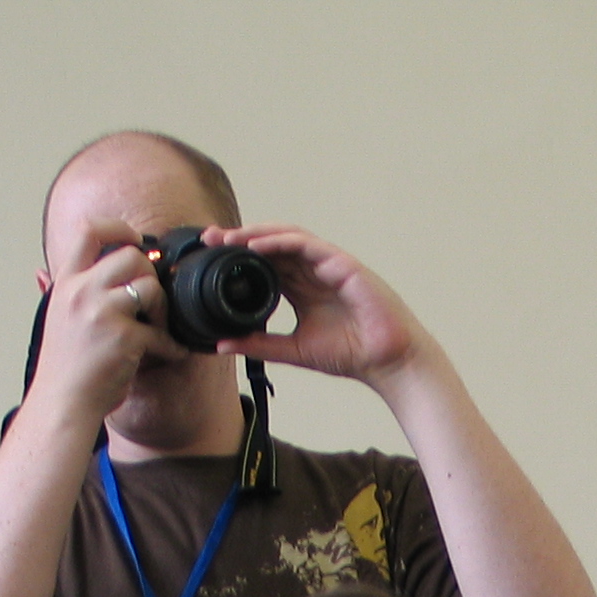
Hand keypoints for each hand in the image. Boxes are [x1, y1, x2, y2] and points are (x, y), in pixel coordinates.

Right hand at [26, 215, 167, 424]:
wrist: (62, 401)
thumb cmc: (63, 366)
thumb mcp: (54, 318)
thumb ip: (59, 293)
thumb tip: (41, 272)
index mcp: (66, 284)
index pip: (89, 231)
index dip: (118, 227)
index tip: (134, 239)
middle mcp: (82, 292)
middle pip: (131, 255)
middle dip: (150, 274)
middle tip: (151, 300)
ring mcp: (103, 313)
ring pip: (150, 287)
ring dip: (163, 308)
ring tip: (158, 327)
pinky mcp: (124, 338)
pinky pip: (162, 332)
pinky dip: (171, 346)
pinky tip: (170, 353)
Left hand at [208, 225, 424, 387]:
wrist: (386, 362)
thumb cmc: (351, 354)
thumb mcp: (294, 350)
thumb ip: (260, 345)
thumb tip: (222, 344)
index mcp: (302, 288)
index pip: (265, 263)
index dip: (238, 256)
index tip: (210, 257)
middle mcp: (313, 272)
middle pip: (271, 245)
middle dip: (240, 239)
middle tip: (210, 238)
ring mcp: (328, 265)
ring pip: (287, 237)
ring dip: (256, 234)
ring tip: (229, 238)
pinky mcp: (342, 264)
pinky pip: (307, 244)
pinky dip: (280, 241)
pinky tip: (257, 245)